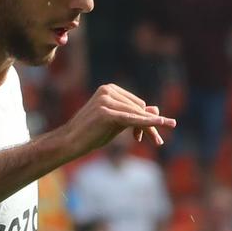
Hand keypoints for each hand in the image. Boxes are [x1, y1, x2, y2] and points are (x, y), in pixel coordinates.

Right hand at [52, 83, 175, 158]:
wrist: (70, 141)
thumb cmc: (92, 132)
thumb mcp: (117, 122)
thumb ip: (135, 115)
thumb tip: (156, 110)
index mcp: (110, 89)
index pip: (137, 103)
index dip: (146, 120)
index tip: (151, 136)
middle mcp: (108, 90)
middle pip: (140, 108)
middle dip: (149, 125)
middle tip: (157, 141)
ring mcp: (106, 100)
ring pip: (137, 115)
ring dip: (149, 129)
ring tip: (157, 141)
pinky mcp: (106, 112)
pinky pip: (132, 119)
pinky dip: (147, 123)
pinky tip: (161, 123)